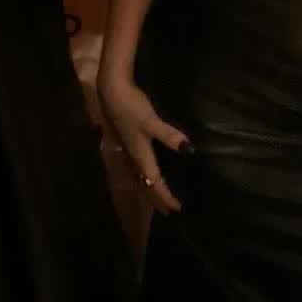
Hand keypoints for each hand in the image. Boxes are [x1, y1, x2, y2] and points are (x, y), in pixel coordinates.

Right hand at [95, 72, 190, 212]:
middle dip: (157, 198)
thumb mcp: (151, 121)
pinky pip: (139, 165)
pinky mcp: (128, 139)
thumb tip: (190, 151)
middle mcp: (134, 156)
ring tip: (160, 196)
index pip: (154, 183)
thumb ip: (169, 135)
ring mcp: (129, 148)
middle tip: (168, 211)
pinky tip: (150, 169)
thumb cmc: (131, 106)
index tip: (177, 210)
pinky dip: (147, 174)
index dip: (165, 197)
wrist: (111, 90)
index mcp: (140, 155)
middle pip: (146, 183)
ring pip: (141, 175)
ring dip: (151, 188)